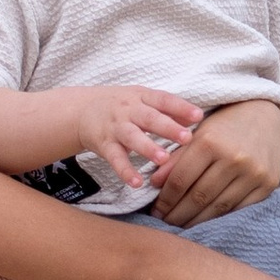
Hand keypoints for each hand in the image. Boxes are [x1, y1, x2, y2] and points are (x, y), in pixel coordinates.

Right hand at [70, 83, 200, 186]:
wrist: (81, 110)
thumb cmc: (121, 106)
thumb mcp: (142, 99)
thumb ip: (168, 108)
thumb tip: (197, 117)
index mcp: (141, 97)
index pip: (163, 100)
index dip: (181, 107)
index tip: (198, 116)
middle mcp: (128, 110)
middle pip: (149, 118)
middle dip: (168, 128)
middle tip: (186, 138)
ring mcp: (116, 128)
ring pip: (132, 137)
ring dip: (148, 148)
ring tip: (163, 158)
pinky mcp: (104, 145)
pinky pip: (115, 159)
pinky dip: (125, 171)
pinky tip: (137, 182)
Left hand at [154, 94, 279, 226]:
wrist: (265, 116)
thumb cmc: (224, 125)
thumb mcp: (197, 133)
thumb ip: (175, 158)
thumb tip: (153, 185)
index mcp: (210, 141)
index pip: (181, 180)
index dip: (165, 200)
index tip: (156, 211)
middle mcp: (234, 158)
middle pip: (198, 197)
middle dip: (177, 215)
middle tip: (165, 223)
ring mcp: (253, 173)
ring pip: (218, 208)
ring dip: (196, 221)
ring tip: (182, 225)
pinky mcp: (267, 184)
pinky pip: (239, 209)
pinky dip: (220, 218)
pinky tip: (207, 221)